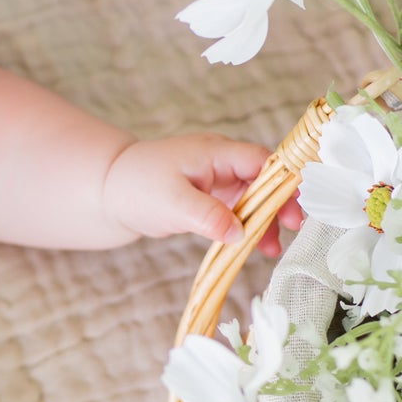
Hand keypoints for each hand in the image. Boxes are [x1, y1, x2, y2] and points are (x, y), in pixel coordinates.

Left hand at [100, 134, 302, 257]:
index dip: (283, 183)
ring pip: (254, 196)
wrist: (107, 192)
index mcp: (214, 153)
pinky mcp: (210, 195)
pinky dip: (248, 225)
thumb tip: (239, 233)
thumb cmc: (136, 188)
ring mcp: (216, 178)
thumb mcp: (171, 204)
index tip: (294, 210)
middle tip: (292, 229)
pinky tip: (255, 246)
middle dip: (281, 203)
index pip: (261, 161)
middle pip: (264, 178)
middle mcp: (220, 161)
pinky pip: (239, 208)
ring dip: (266, 219)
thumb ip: (207, 216)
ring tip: (272, 249)